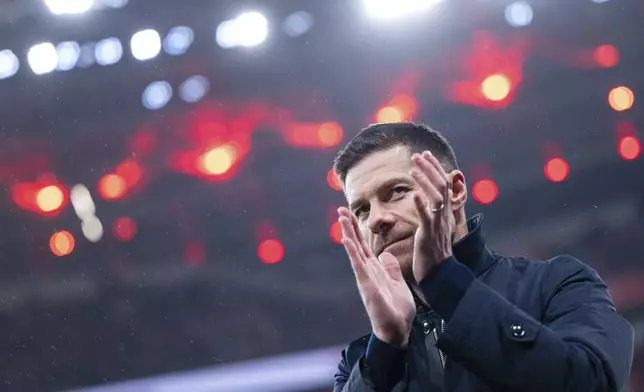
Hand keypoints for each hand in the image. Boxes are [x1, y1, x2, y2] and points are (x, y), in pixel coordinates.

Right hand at [338, 207, 414, 346]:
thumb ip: (391, 269)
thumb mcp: (398, 283)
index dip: (358, 230)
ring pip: (354, 251)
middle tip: (341, 209)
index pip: (364, 245)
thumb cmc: (397, 310)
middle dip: (349, 226)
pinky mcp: (366, 285)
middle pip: (357, 244)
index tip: (351, 215)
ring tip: (341, 218)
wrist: (397, 330)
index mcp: (375, 269)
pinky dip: (352, 252)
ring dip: (347, 234)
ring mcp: (365, 277)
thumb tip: (385, 255)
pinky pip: (358, 265)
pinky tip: (347, 239)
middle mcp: (367, 271)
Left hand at [410, 151, 455, 282]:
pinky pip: (427, 217)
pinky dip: (421, 204)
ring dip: (424, 180)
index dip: (435, 168)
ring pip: (435, 197)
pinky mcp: (429, 235)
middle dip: (429, 168)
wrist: (438, 274)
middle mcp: (444, 215)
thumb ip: (434, 211)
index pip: (443, 184)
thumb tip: (428, 197)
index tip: (425, 155)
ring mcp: (437, 224)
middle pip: (442, 186)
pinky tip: (414, 193)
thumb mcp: (435, 227)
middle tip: (417, 155)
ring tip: (413, 168)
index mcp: (445, 212)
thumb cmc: (433, 252)